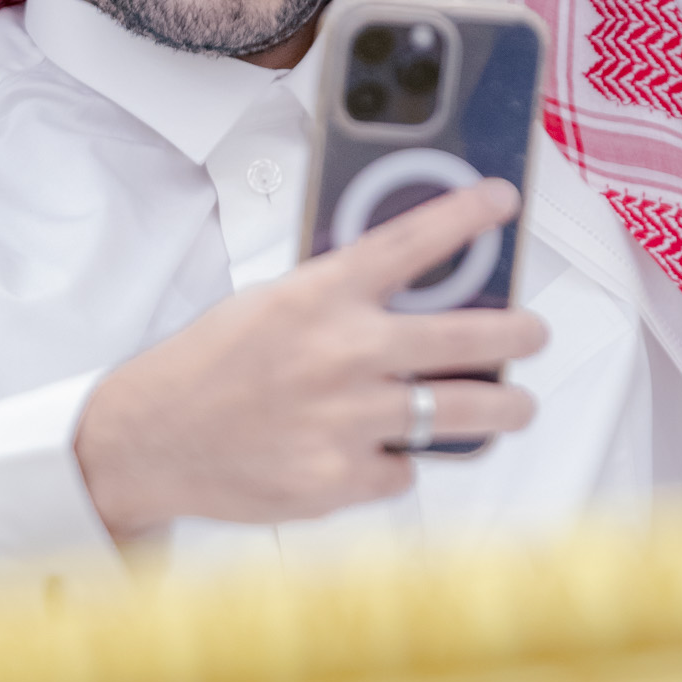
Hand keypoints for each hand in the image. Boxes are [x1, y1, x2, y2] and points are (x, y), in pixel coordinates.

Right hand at [76, 177, 545, 538]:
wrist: (148, 439)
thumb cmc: (208, 367)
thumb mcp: (270, 305)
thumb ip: (338, 299)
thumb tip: (417, 294)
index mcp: (320, 297)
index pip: (412, 242)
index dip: (467, 215)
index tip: (502, 202)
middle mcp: (343, 354)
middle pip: (469, 336)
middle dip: (519, 334)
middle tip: (532, 333)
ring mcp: (346, 420)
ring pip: (462, 412)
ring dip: (504, 409)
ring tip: (516, 407)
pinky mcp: (341, 478)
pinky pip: (403, 468)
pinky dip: (397, 461)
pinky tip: (374, 452)